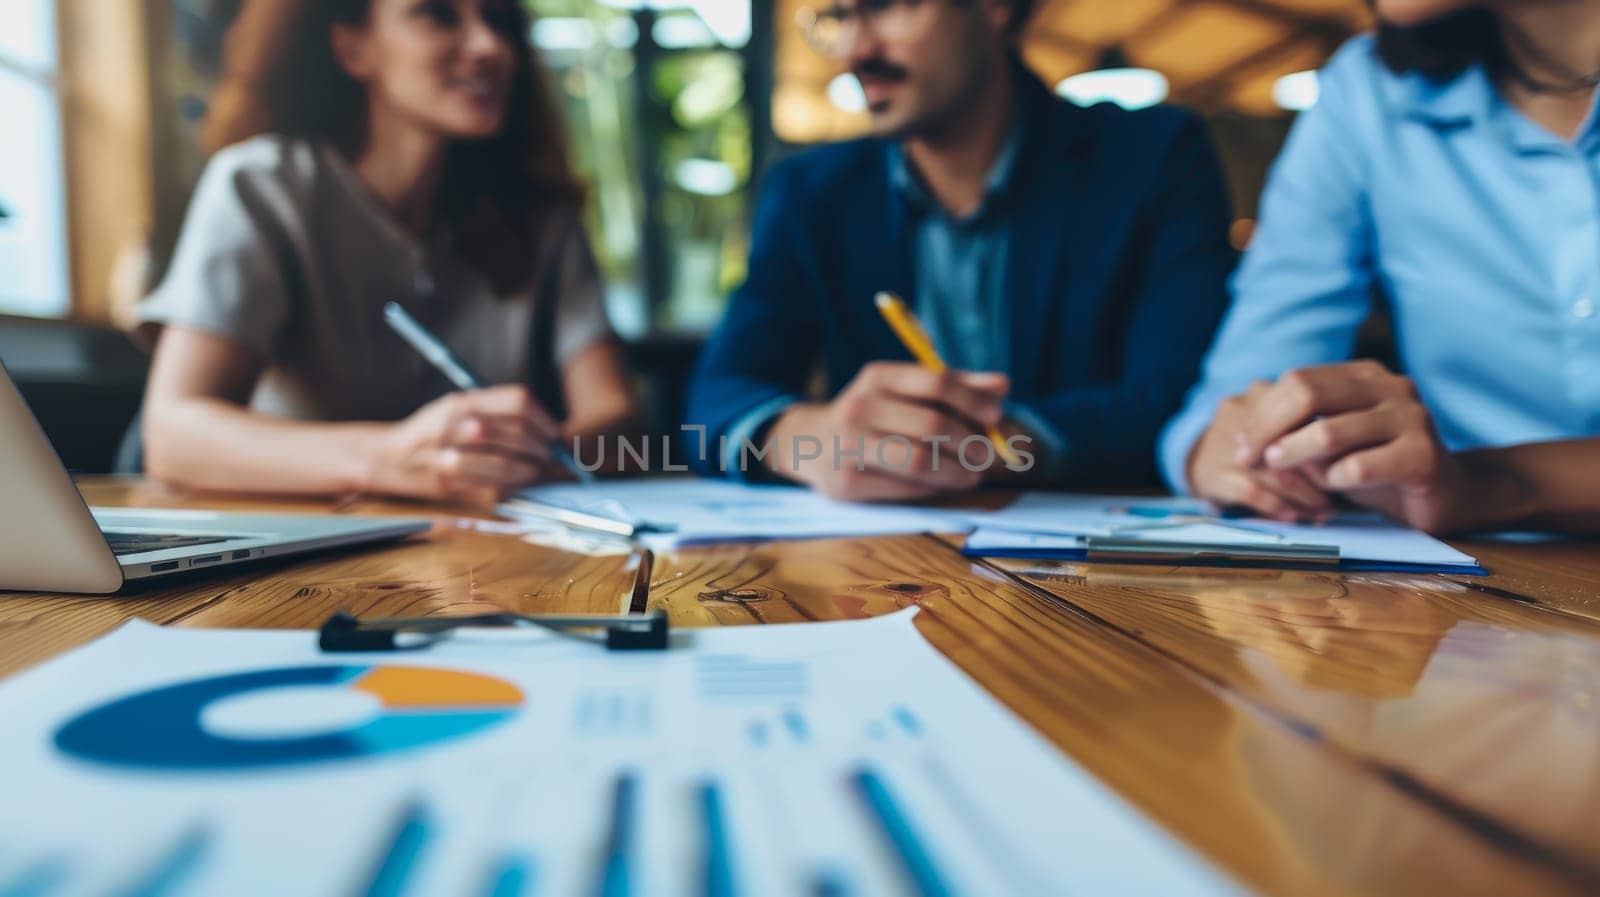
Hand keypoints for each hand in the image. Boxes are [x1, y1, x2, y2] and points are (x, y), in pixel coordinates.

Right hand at [368, 385, 561, 503]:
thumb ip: (498, 412)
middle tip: (551, 457)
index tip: (554, 433)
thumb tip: (551, 431)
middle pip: (515, 434)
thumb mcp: (458, 407)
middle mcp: (454, 426)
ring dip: (530, 471)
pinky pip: (491, 490)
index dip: (544, 420)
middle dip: (541, 449)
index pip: (517, 402)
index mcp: (461, 402)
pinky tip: (517, 485)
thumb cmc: (433, 431)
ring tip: (538, 472)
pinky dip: (512, 489)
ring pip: (505, 465)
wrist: (388, 458)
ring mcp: (447, 457)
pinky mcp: (447, 486)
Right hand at [764, 362, 1008, 500]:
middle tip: (987, 455)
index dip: (973, 400)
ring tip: (972, 475)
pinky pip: (904, 489)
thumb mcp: (905, 391)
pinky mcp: (846, 484)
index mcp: (878, 376)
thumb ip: (955, 386)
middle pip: (933, 424)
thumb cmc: (875, 414)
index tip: (996, 416)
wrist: (811, 443)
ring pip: (921, 461)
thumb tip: (1002, 386)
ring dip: (956, 472)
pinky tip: (938, 485)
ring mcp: (849, 447)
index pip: (936, 382)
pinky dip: (931, 489)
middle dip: (970, 442)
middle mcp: (860, 407)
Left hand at [1192, 360, 1469, 530]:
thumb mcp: (1332, 443)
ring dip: (1295, 458)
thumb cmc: (1377, 465)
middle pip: (1308, 394)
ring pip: (1329, 432)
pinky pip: (1358, 467)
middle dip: (1268, 431)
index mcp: (1364, 375)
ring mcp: (1411, 418)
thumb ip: (1296, 431)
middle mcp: (1390, 387)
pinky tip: (1335, 487)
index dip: (1262, 415)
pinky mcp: (1423, 456)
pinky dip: (1333, 481)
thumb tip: (1240, 439)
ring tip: (1281, 472)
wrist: (1445, 494)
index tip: (1240, 447)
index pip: (1298, 381)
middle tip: (1250, 461)